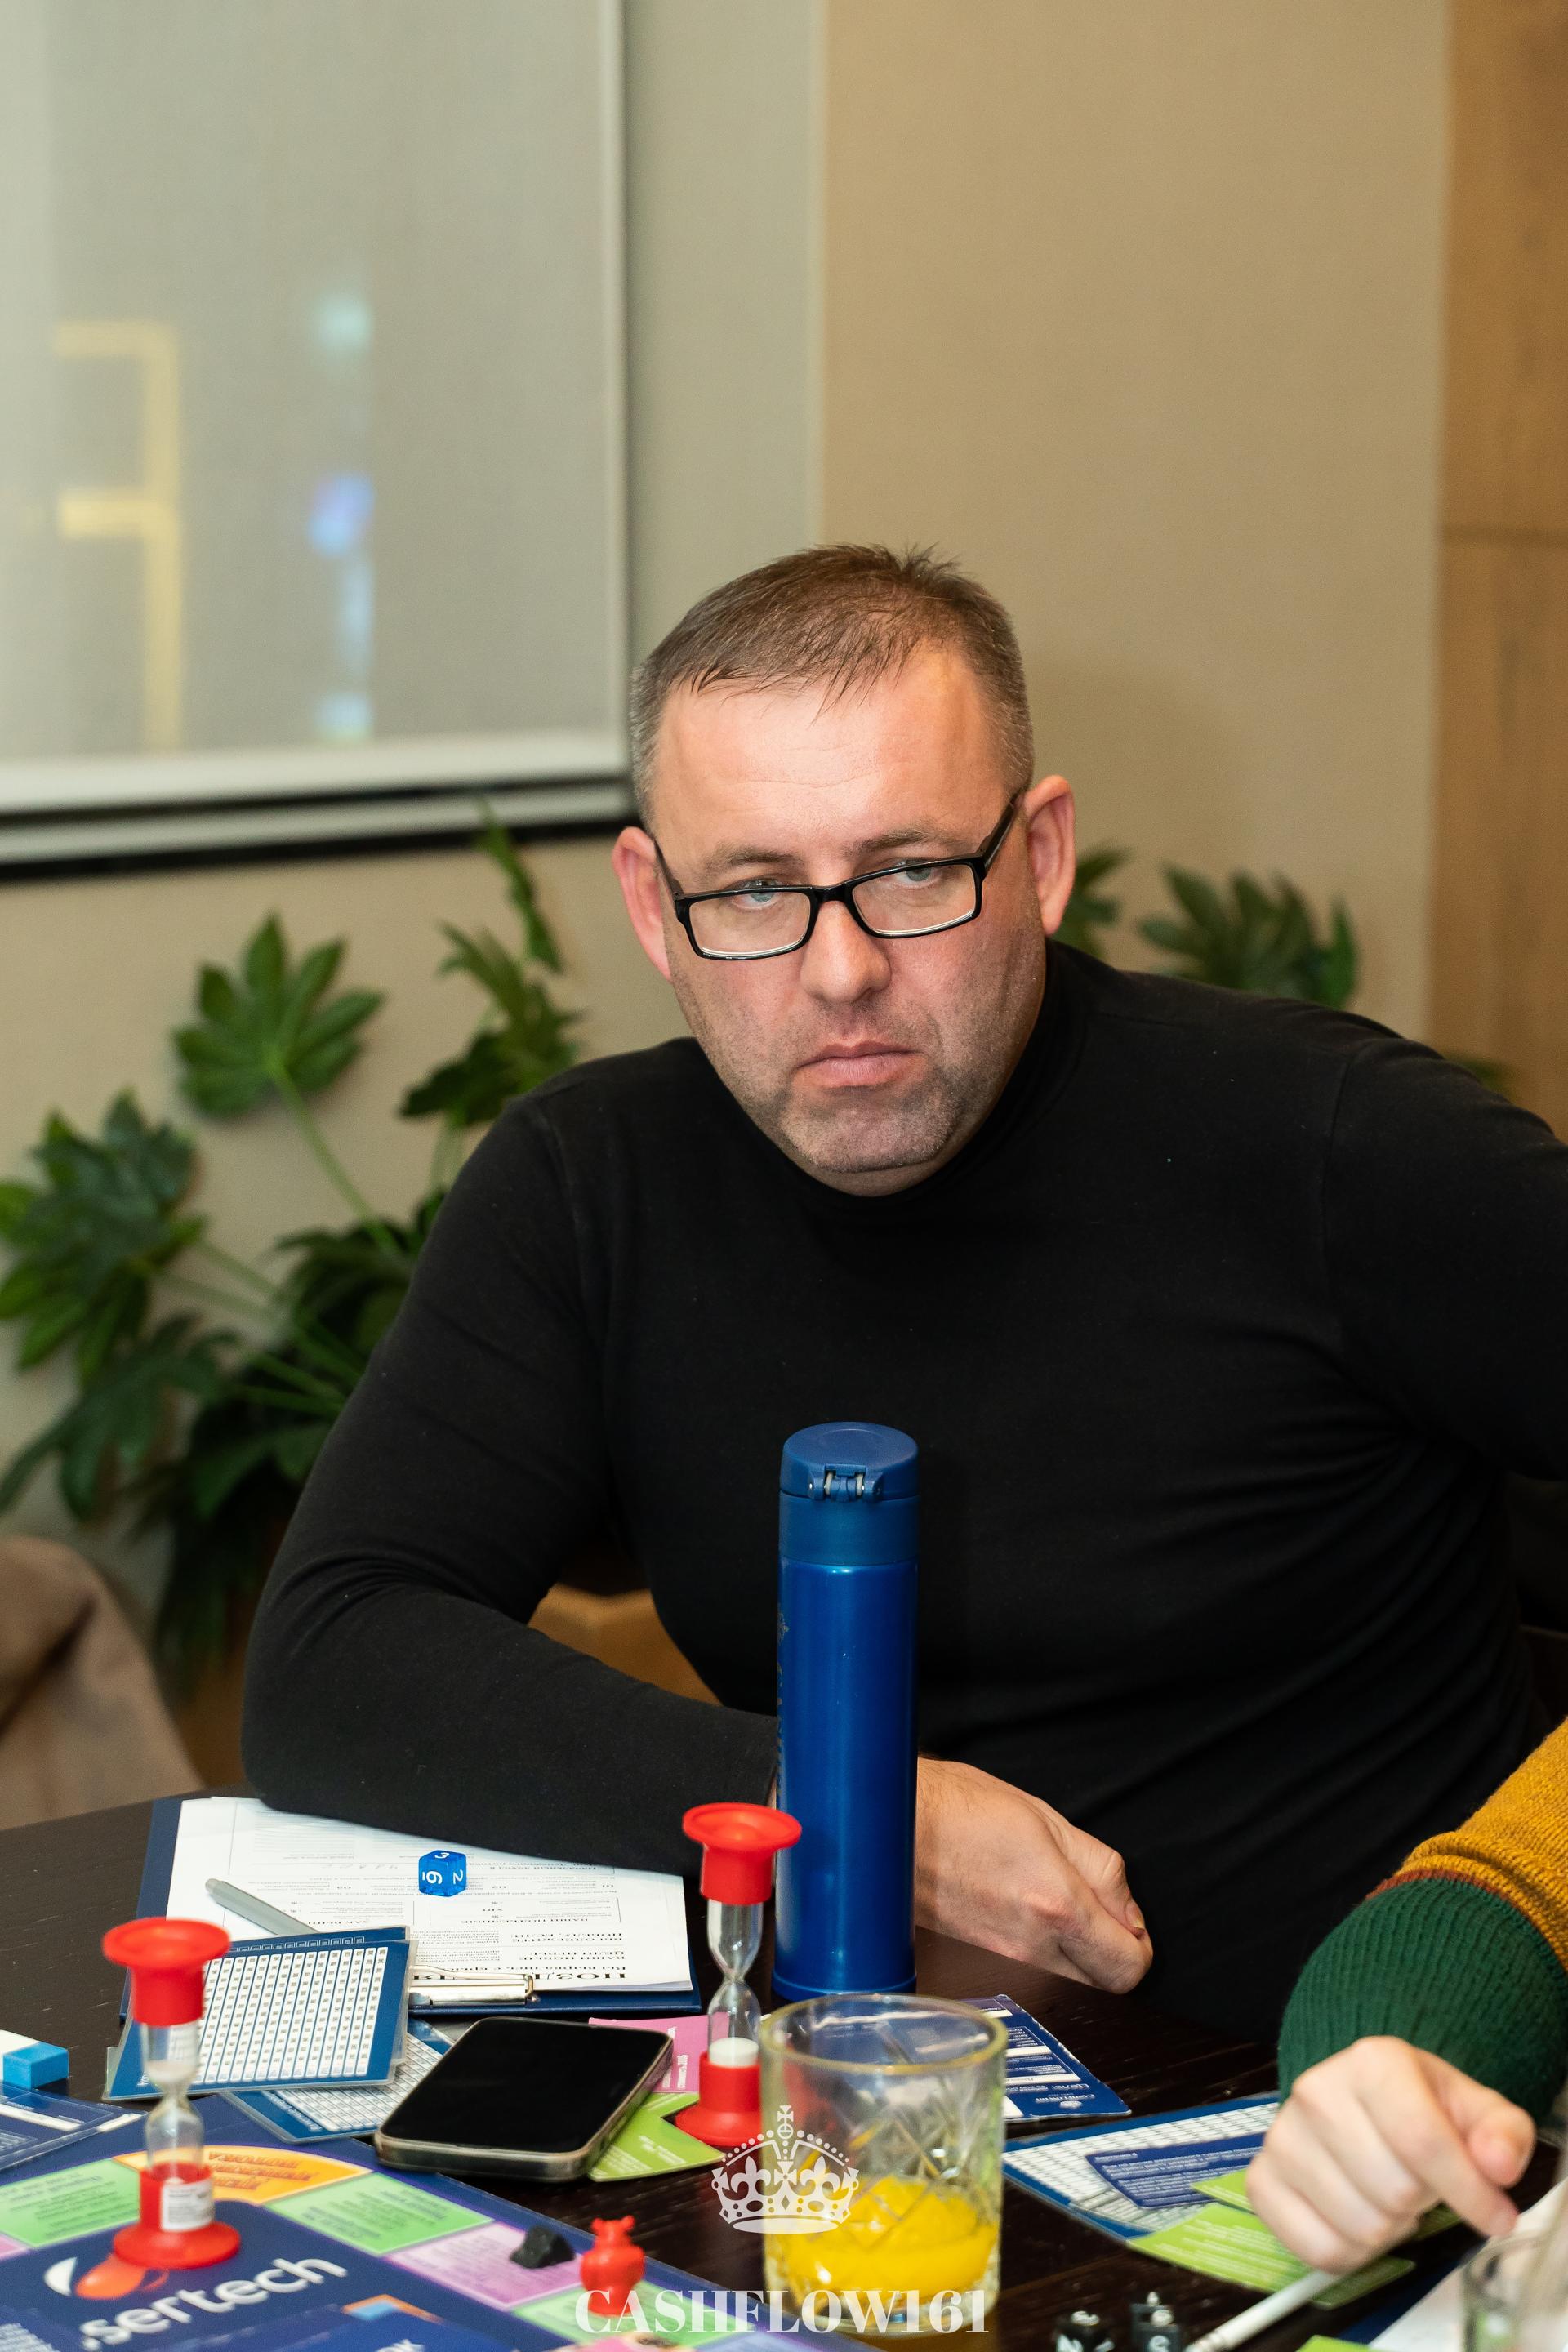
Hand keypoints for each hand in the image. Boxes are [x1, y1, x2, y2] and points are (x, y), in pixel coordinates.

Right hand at [914, 1756, 1151, 1990]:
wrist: (892, 1825)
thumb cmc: (961, 1808)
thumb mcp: (1047, 1819)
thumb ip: (1102, 1870)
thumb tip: (1130, 1914)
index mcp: (1056, 1903)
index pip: (1128, 1966)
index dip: (1140, 1948)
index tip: (1130, 1927)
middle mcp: (1030, 1945)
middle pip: (1105, 1990)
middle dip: (1112, 1958)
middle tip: (1098, 1919)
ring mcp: (1001, 1962)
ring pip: (1068, 1988)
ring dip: (1076, 1962)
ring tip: (1058, 1913)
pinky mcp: (979, 1965)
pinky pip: (1031, 1979)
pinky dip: (1041, 1960)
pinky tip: (1026, 1919)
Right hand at [1248, 2039, 1533, 2270]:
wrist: (1360, 2103)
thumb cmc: (1423, 2107)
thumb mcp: (1476, 2109)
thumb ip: (1502, 2133)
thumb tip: (1497, 2165)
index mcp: (1372, 2062)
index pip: (1422, 2141)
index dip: (1469, 2192)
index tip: (1497, 2216)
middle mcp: (1316, 2091)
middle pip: (1393, 2190)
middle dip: (1423, 2203)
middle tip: (1422, 2185)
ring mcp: (1281, 2136)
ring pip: (1360, 2227)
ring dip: (1390, 2229)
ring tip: (1390, 2197)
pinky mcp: (1261, 2180)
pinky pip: (1319, 2250)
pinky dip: (1352, 2254)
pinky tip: (1360, 2220)